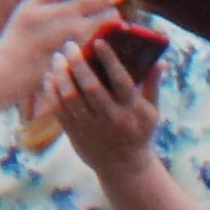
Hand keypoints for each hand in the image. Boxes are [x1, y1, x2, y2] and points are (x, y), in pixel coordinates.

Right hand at [0, 0, 124, 110]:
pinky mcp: (84, 68)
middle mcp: (78, 31)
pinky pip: (105, 56)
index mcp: (66, 12)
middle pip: (111, 18)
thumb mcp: (29, 6)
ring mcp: (84, 51)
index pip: (97, 0)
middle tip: (110, 14)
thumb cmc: (18, 35)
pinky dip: (107, 51)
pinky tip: (103, 51)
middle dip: (112, 14)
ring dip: (112, 32)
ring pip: (112, 37)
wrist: (12, 70)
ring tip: (108, 31)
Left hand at [59, 39, 163, 178]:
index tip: (98, 41)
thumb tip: (160, 60)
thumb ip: (152, 85)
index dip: (109, 60)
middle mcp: (111, 118)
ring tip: (57, 58)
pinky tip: (50, 77)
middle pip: (91, 87)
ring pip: (71, 96)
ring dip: (61, 74)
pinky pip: (59, 109)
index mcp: (131, 110)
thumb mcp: (151, 112)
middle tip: (69, 45)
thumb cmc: (139, 133)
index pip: (121, 81)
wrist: (124, 168)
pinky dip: (52, 91)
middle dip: (78, 63)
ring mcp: (91, 127)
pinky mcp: (75, 134)